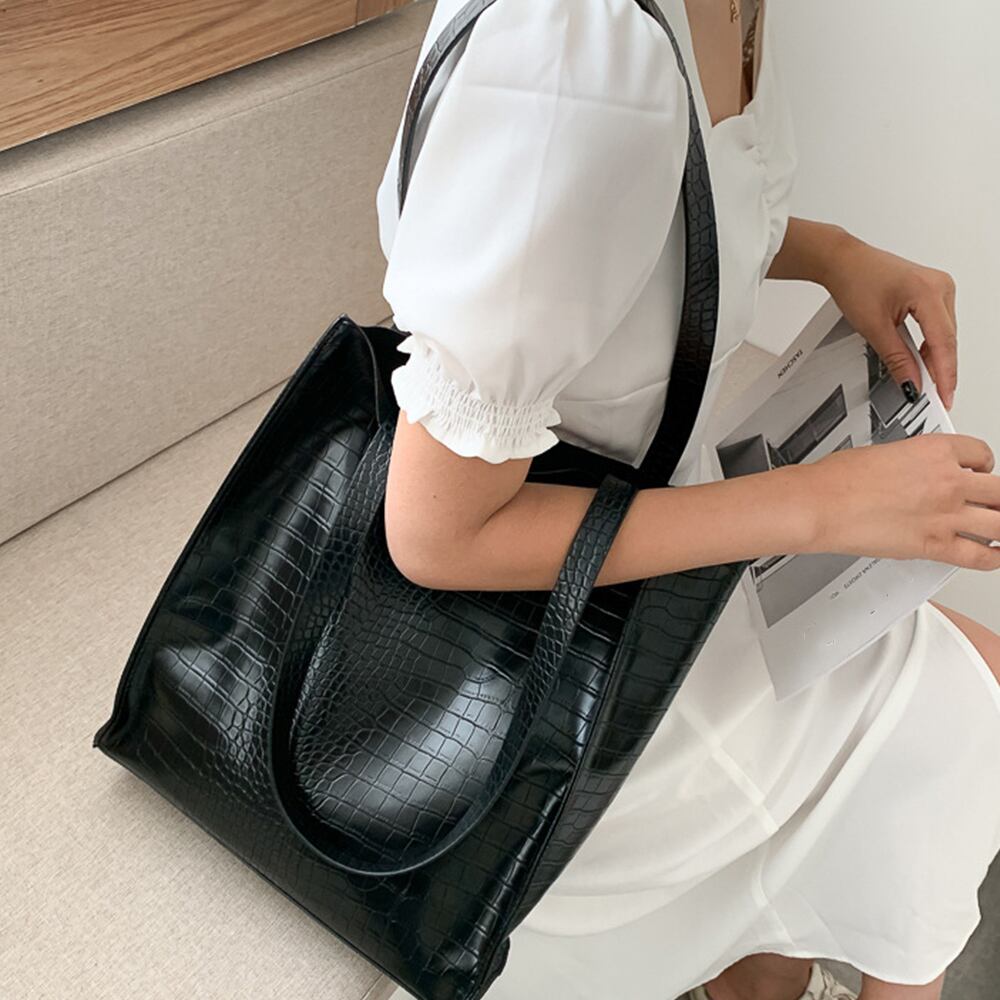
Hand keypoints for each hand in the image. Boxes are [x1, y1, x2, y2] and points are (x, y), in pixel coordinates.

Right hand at [802, 434, 999, 569]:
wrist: (821, 504)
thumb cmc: (838, 479)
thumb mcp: (883, 453)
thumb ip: (910, 463)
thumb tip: (913, 473)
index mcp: (935, 450)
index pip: (981, 453)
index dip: (983, 464)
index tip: (978, 470)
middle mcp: (948, 481)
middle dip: (999, 497)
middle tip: (994, 501)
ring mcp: (945, 515)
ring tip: (998, 527)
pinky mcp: (934, 545)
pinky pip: (981, 556)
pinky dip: (996, 557)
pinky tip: (996, 554)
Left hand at [821, 234, 957, 408]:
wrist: (844, 261)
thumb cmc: (855, 280)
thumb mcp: (873, 327)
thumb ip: (896, 358)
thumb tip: (911, 381)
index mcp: (929, 291)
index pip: (944, 342)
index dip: (945, 374)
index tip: (945, 396)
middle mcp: (940, 286)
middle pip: (948, 338)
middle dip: (941, 368)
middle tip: (935, 396)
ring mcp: (938, 286)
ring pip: (944, 332)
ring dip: (936, 356)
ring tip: (926, 381)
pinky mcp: (931, 290)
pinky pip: (938, 323)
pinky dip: (930, 343)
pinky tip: (922, 359)